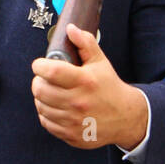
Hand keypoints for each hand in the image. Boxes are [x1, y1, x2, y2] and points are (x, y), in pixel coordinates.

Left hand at [30, 23, 147, 150]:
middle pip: (40, 90)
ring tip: (49, 92)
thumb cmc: (109, 87)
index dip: (39, 65)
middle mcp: (78, 102)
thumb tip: (70, 29)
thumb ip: (85, 43)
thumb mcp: (100, 62)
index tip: (40, 64)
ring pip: (41, 106)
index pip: (50, 72)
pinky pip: (46, 122)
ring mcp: (73, 121)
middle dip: (38, 81)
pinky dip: (46, 113)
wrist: (126, 117)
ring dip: (41, 97)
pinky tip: (54, 106)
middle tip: (44, 78)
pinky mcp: (71, 134)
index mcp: (84, 81)